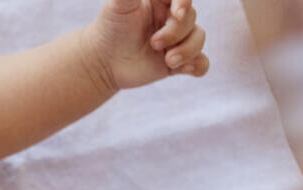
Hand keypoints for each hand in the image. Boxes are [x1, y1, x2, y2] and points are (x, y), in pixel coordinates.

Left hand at [85, 0, 209, 89]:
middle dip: (175, 33)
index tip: (176, 12)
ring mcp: (177, 40)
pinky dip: (197, 66)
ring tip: (168, 60)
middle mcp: (173, 18)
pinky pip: (200, 63)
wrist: (101, 60)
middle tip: (153, 43)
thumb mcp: (119, 4)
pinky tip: (185, 69)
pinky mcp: (177, 62)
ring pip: (198, 39)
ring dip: (187, 51)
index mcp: (164, 1)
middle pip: (190, 19)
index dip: (184, 3)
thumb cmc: (110, 27)